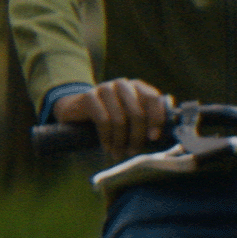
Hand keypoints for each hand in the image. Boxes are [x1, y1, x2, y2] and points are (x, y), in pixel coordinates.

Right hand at [55, 78, 173, 159]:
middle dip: (136, 137)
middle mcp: (123, 84)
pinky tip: (107, 147)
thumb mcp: (129, 116)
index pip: (153, 99)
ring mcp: (105, 88)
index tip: (154, 138)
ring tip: (118, 153)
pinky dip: (107, 138)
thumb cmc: (110, 116)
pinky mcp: (90, 96)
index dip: (156, 119)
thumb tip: (158, 135)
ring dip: (120, 141)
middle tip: (132, 152)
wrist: (77, 109)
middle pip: (137, 113)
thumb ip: (146, 120)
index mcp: (138, 86)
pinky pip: (103, 121)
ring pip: (120, 120)